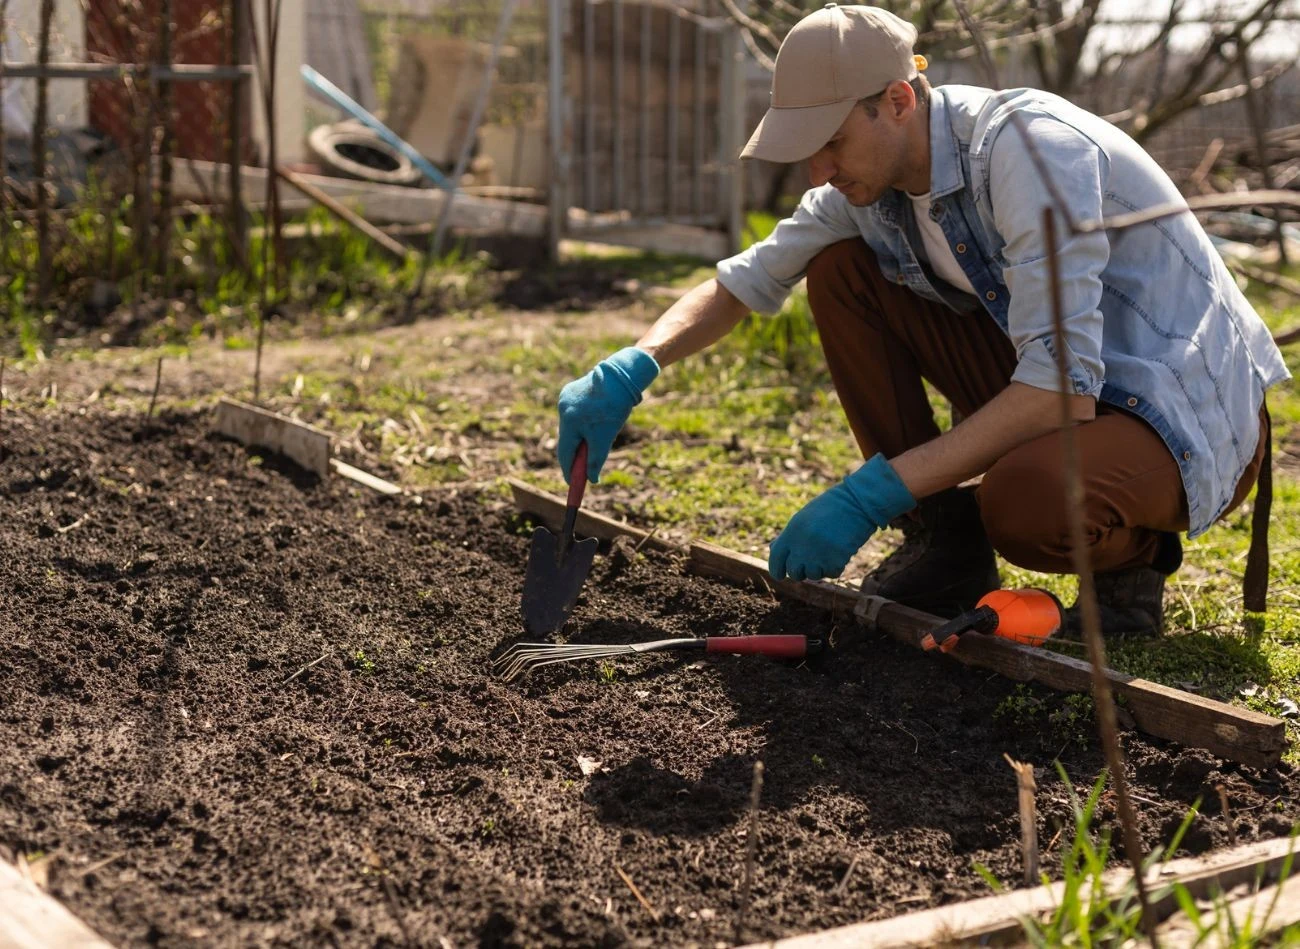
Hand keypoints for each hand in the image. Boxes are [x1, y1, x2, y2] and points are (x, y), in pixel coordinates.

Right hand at [557, 347, 659, 482]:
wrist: (622, 375)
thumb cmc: (614, 407)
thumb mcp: (605, 438)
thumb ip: (595, 460)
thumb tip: (592, 480)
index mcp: (568, 421)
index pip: (565, 452)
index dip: (568, 470)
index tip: (572, 484)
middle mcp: (563, 408)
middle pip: (568, 440)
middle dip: (577, 454)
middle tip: (586, 469)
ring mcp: (566, 398)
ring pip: (573, 427)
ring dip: (583, 438)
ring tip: (600, 436)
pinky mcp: (573, 390)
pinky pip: (577, 414)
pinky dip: (585, 424)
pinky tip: (598, 421)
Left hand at [768, 454, 916, 580]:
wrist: (857, 503)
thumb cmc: (829, 509)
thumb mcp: (803, 519)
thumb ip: (789, 536)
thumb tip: (774, 550)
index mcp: (791, 532)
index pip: (776, 560)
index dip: (777, 570)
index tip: (780, 575)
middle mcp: (801, 546)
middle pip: (794, 573)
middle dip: (801, 570)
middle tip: (811, 560)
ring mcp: (818, 556)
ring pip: (813, 575)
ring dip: (820, 567)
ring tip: (828, 549)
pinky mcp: (835, 562)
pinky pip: (831, 573)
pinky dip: (835, 566)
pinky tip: (839, 551)